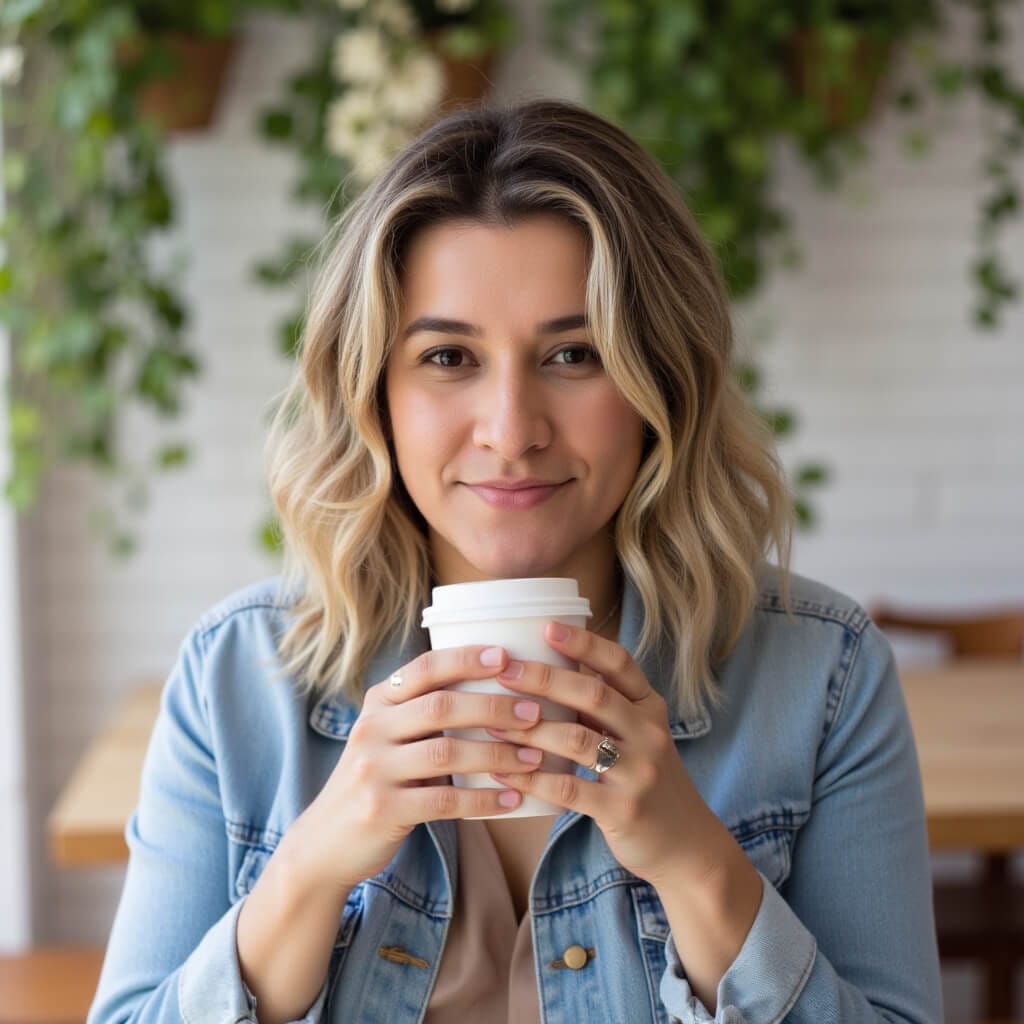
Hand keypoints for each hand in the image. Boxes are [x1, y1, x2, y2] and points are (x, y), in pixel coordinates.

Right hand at [288, 645, 544, 894]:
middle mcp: (372, 728)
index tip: (506, 656)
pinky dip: (483, 799)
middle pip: (441, 706)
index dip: (465, 659)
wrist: (325, 843)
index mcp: (378, 702)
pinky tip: (513, 800)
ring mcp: (374, 769)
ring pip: (447, 752)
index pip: (425, 668)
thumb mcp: (388, 736)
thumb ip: (424, 712)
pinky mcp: (382, 809)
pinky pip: (444, 800)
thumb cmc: (377, 780)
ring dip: (497, 755)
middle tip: (534, 713)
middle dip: (494, 707)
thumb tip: (498, 690)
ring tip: (534, 758)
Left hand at [483, 622, 726, 887]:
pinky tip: (501, 773)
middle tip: (504, 670)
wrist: (687, 845)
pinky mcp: (623, 810)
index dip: (584, 643)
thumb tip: (546, 671)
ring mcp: (639, 773)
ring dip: (529, 731)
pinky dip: (531, 779)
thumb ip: (603, 709)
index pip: (619, 664)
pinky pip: (568, 790)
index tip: (546, 627)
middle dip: (544, 679)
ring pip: (577, 741)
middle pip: (594, 694)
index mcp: (650, 708)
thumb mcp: (637, 737)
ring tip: (492, 724)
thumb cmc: (647, 781)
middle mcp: (649, 734)